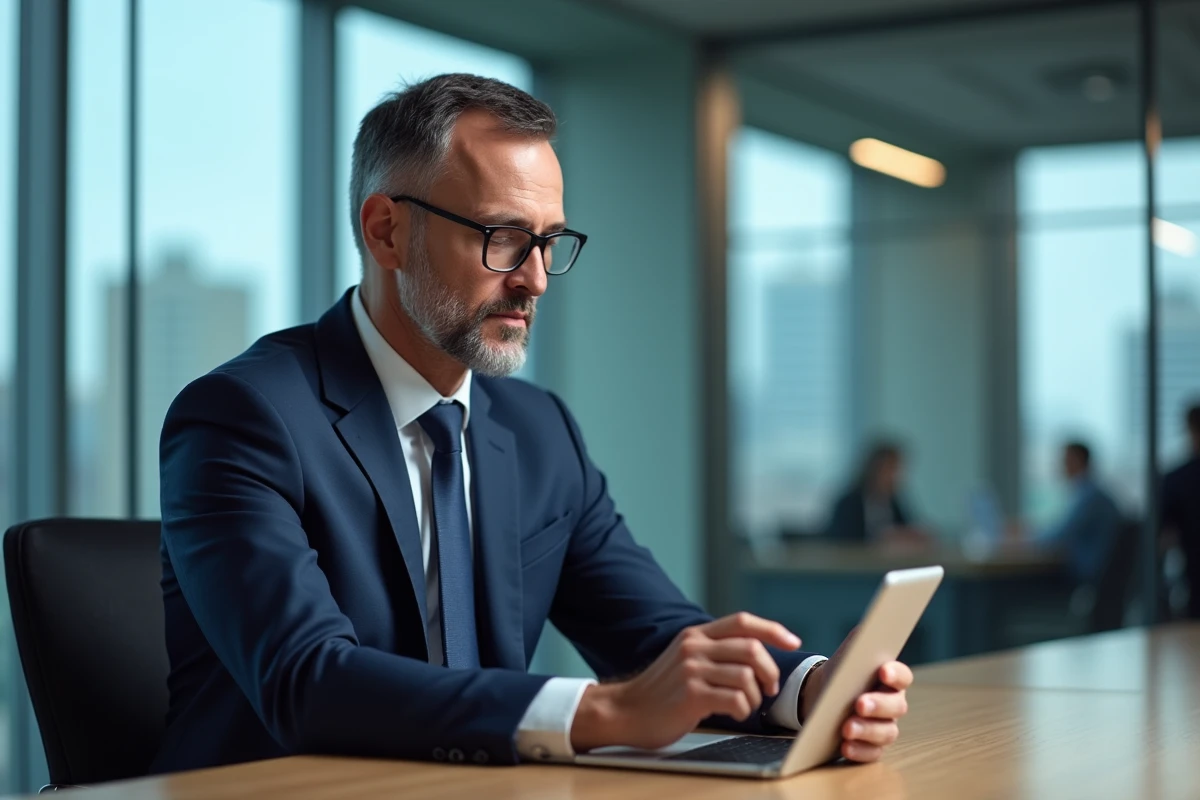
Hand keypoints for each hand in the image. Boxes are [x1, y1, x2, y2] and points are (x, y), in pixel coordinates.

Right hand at [570, 613, 800, 751]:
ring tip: (746, 705)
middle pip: (751, 648)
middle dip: (770, 670)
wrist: (626, 711)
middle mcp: (694, 647)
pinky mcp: (691, 695)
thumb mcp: (686, 658)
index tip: (793, 642)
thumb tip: (756, 653)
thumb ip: (714, 650)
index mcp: (696, 634)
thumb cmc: (662, 690)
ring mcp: (692, 670)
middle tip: (769, 688)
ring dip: (756, 696)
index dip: (772, 630)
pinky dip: (743, 709)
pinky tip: (734, 713)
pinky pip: (736, 699)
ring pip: (747, 676)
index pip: (742, 621)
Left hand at [800, 634, 911, 762]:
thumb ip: (861, 641)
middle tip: (859, 703)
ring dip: (867, 730)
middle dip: (878, 705)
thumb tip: (873, 625)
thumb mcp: (849, 654)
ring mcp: (884, 727)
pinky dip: (859, 751)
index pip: (902, 677)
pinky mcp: (871, 747)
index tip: (883, 671)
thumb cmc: (842, 673)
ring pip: (886, 732)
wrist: (822, 696)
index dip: (896, 674)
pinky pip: (872, 753)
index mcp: (891, 680)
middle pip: (896, 707)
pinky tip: (845, 746)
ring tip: (846, 728)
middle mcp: (893, 705)